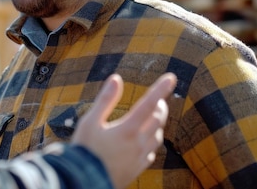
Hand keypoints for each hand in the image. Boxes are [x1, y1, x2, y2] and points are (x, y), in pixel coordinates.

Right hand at [71, 73, 175, 188]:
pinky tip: (146, 142)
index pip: (149, 103)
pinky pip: (152, 153)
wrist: (85, 181)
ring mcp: (140, 157)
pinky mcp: (137, 169)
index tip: (171, 77)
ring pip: (158, 137)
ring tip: (153, 117)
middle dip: (160, 106)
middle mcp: (139, 143)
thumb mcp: (90, 121)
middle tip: (159, 98)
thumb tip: (117, 79)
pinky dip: (152, 142)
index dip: (161, 89)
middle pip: (158, 120)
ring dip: (158, 124)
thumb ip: (105, 100)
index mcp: (128, 128)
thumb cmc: (86, 149)